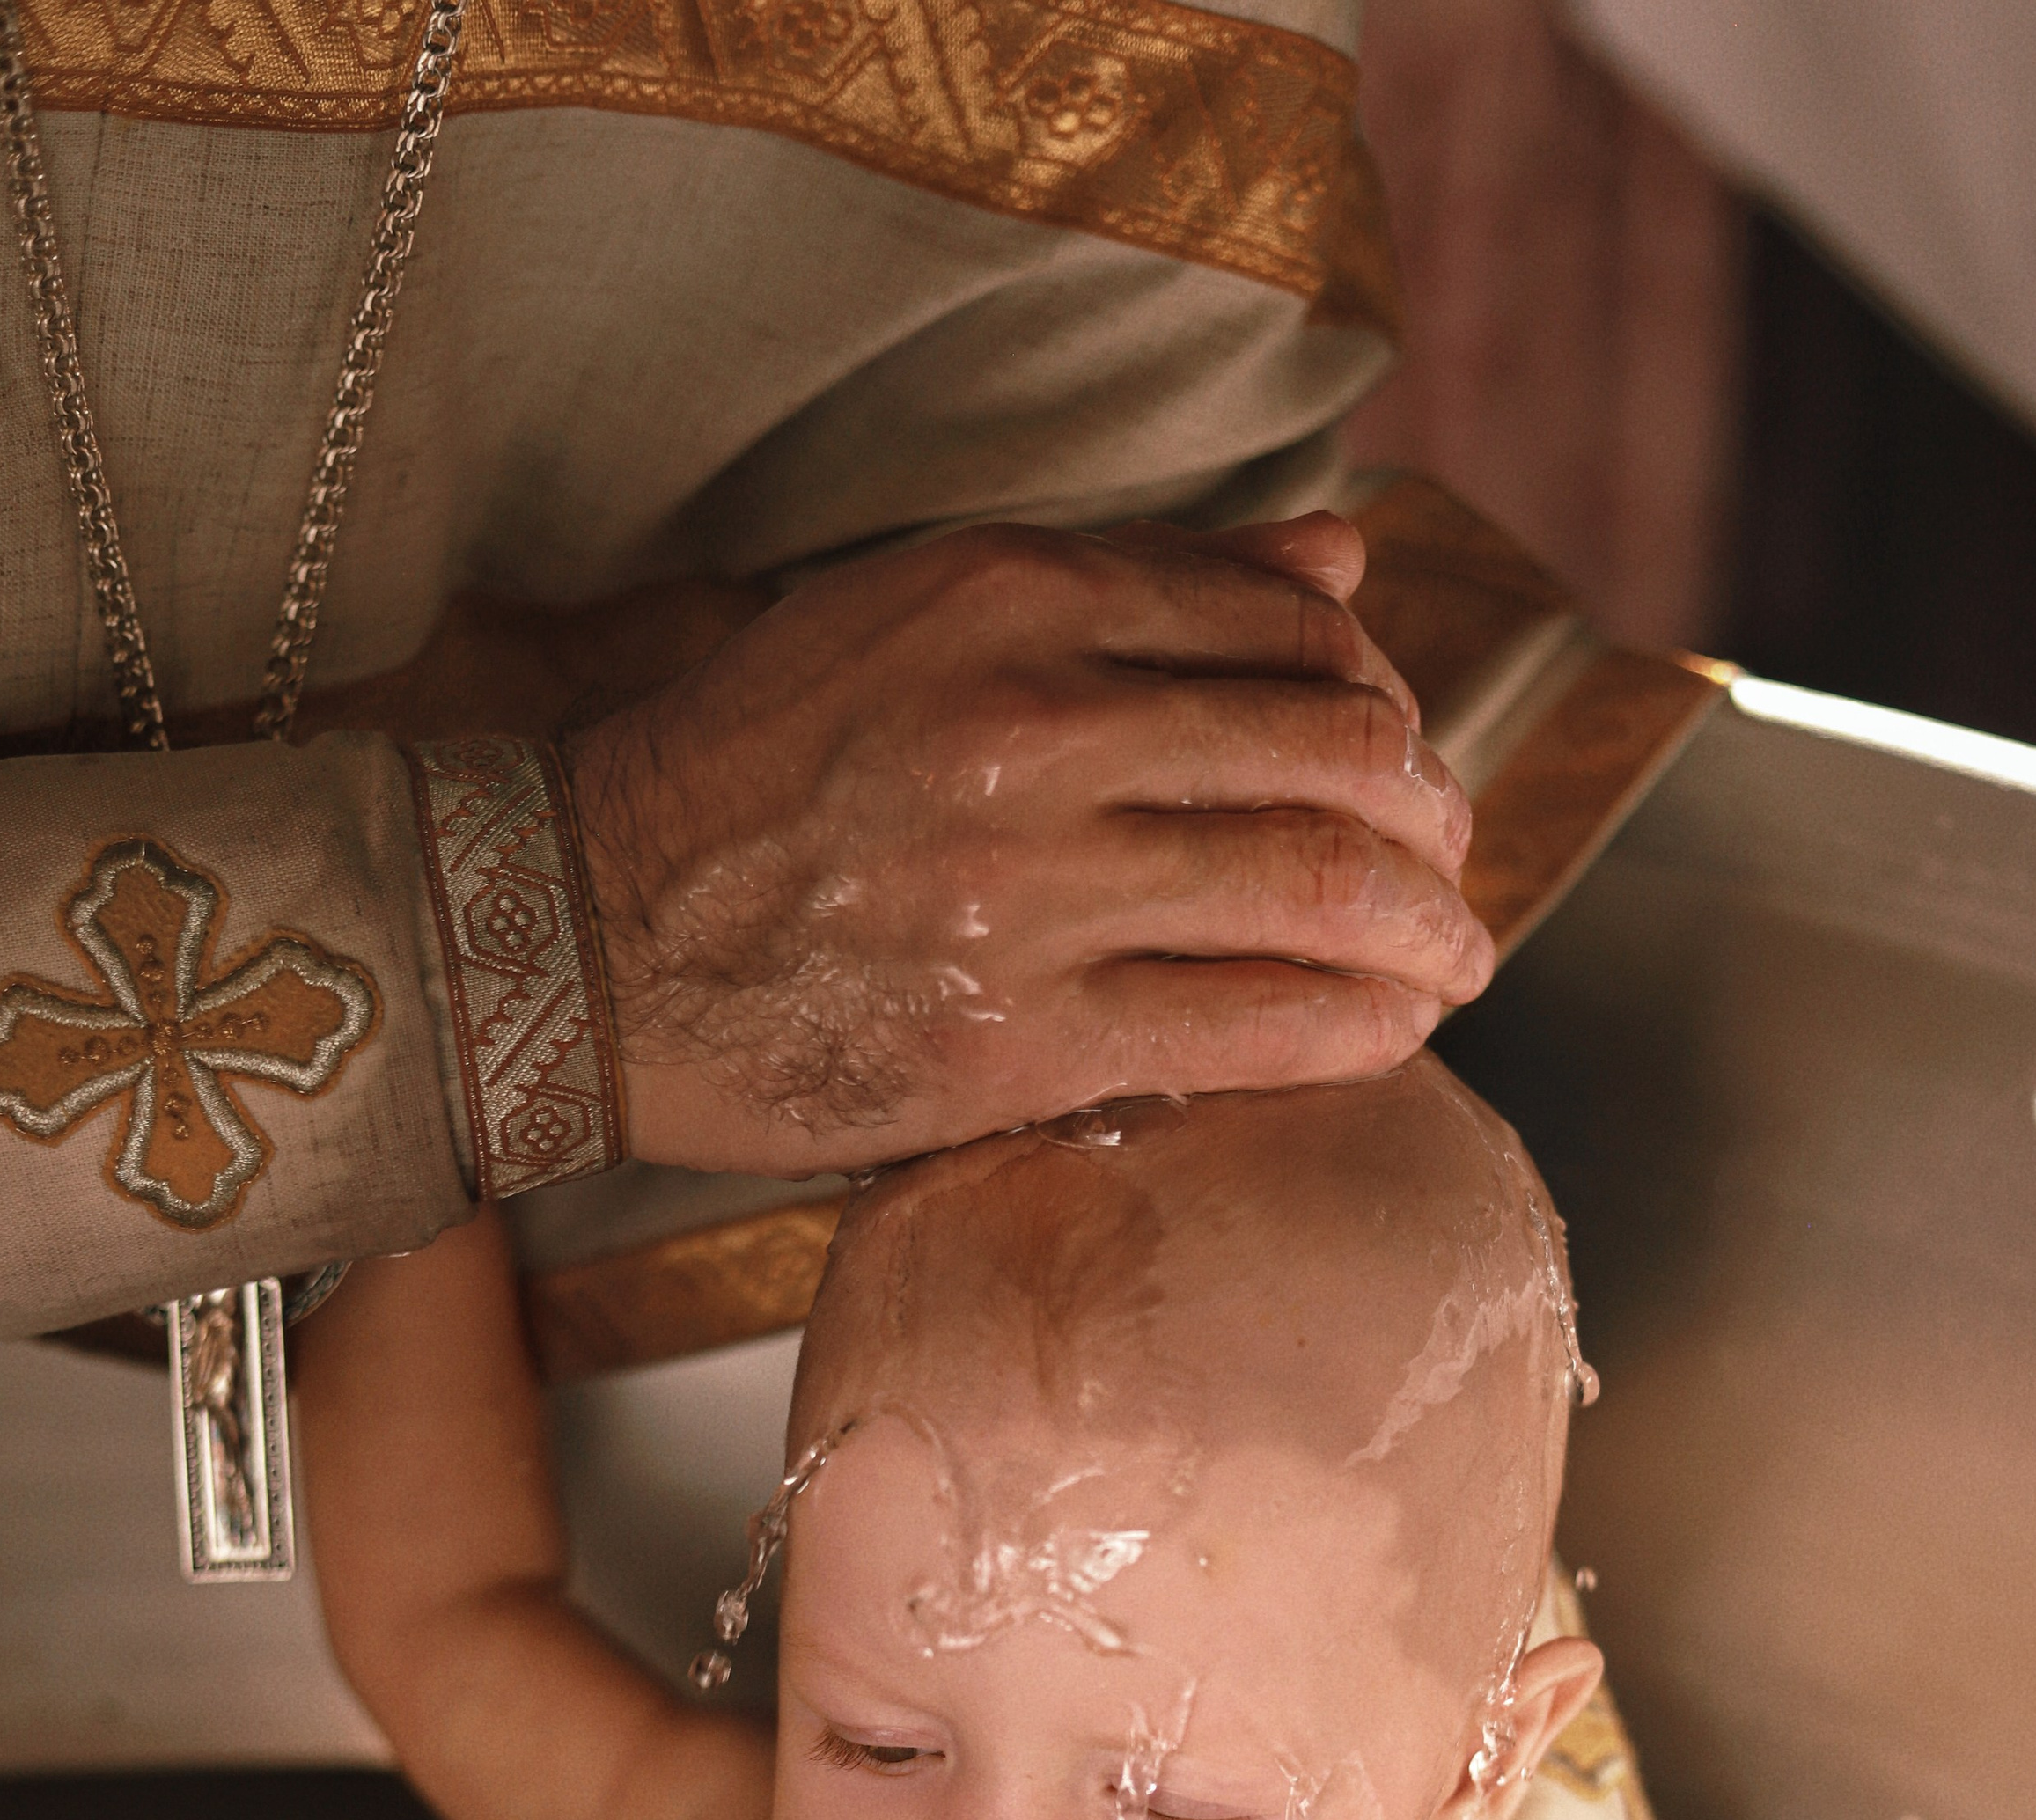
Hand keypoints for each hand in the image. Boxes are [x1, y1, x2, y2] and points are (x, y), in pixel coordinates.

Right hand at [563, 512, 1491, 1173]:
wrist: (581, 937)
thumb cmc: (743, 773)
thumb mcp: (912, 611)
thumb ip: (1130, 583)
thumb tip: (1339, 566)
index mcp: (1011, 596)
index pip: (1280, 627)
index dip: (1379, 692)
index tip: (1399, 748)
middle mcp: (1038, 726)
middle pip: (1330, 753)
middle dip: (1430, 814)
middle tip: (1452, 857)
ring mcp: (1034, 889)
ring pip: (1313, 889)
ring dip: (1424, 928)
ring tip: (1454, 955)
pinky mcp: (1020, 1038)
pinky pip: (1248, 1027)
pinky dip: (1354, 1029)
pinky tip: (1393, 1032)